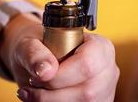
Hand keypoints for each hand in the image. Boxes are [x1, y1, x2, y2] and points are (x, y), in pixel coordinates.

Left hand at [0, 13, 118, 101]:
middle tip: (31, 86)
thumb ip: (34, 52)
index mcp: (99, 46)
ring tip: (32, 94)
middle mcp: (108, 69)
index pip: (87, 64)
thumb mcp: (30, 41)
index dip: (60, 76)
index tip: (36, 77)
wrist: (41, 57)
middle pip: (87, 91)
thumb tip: (45, 71)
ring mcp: (105, 89)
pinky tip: (43, 99)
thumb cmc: (39, 45)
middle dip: (52, 95)